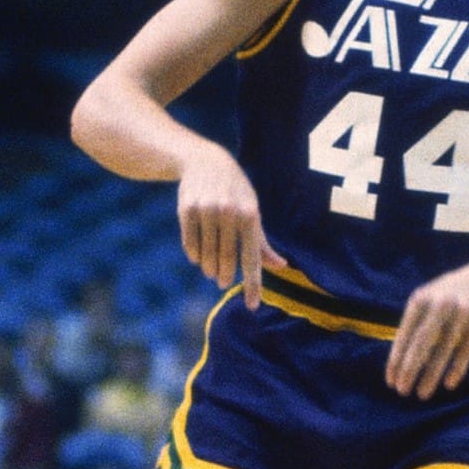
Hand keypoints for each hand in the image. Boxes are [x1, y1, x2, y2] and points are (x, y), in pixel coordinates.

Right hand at [176, 142, 286, 307]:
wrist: (205, 162)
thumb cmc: (236, 192)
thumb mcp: (252, 210)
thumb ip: (263, 242)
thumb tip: (281, 266)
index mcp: (250, 215)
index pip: (252, 257)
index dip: (253, 284)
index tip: (253, 306)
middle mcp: (229, 212)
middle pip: (227, 259)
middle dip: (225, 276)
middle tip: (224, 283)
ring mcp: (207, 210)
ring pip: (206, 254)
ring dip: (209, 268)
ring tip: (211, 271)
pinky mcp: (187, 209)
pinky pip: (190, 244)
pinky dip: (194, 255)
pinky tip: (198, 258)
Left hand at [386, 266, 468, 399]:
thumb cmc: (444, 298)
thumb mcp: (426, 302)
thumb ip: (413, 327)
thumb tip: (398, 365)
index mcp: (421, 299)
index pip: (404, 335)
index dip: (396, 360)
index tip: (391, 382)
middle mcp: (440, 304)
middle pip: (421, 343)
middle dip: (409, 369)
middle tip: (401, 391)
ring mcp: (461, 312)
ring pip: (443, 350)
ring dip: (431, 376)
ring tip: (422, 394)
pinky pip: (465, 350)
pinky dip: (457, 369)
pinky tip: (448, 384)